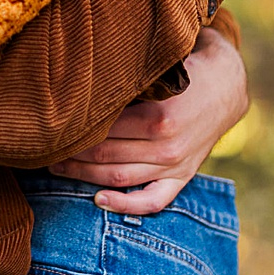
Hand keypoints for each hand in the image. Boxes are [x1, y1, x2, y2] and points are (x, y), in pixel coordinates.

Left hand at [48, 26, 246, 213]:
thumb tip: (85, 67)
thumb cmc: (184, 69)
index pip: (104, 129)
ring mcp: (176, 165)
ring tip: (57, 168)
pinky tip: (99, 201)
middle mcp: (168, 145)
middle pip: (107, 155)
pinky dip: (126, 206)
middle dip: (71, 154)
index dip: (74, 131)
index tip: (50, 127)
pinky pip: (154, 201)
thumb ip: (129, 74)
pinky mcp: (183, 176)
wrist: (228, 85)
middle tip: (45, 148)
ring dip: (85, 176)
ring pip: (121, 177)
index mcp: (160, 116)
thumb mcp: (160, 67)